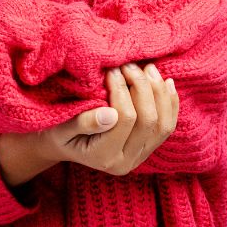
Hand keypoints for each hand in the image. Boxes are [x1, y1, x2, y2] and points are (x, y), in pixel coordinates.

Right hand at [17, 62, 177, 174]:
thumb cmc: (56, 131)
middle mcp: (127, 161)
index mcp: (104, 157)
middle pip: (148, 121)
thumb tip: (110, 114)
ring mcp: (140, 156)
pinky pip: (167, 126)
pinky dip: (170, 103)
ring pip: (163, 124)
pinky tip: (166, 82)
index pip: (125, 119)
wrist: (61, 144)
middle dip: (142, 87)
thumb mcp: (60, 127)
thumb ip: (83, 122)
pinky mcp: (147, 148)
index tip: (111, 69)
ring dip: (158, 93)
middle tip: (128, 65)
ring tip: (147, 68)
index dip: (121, 89)